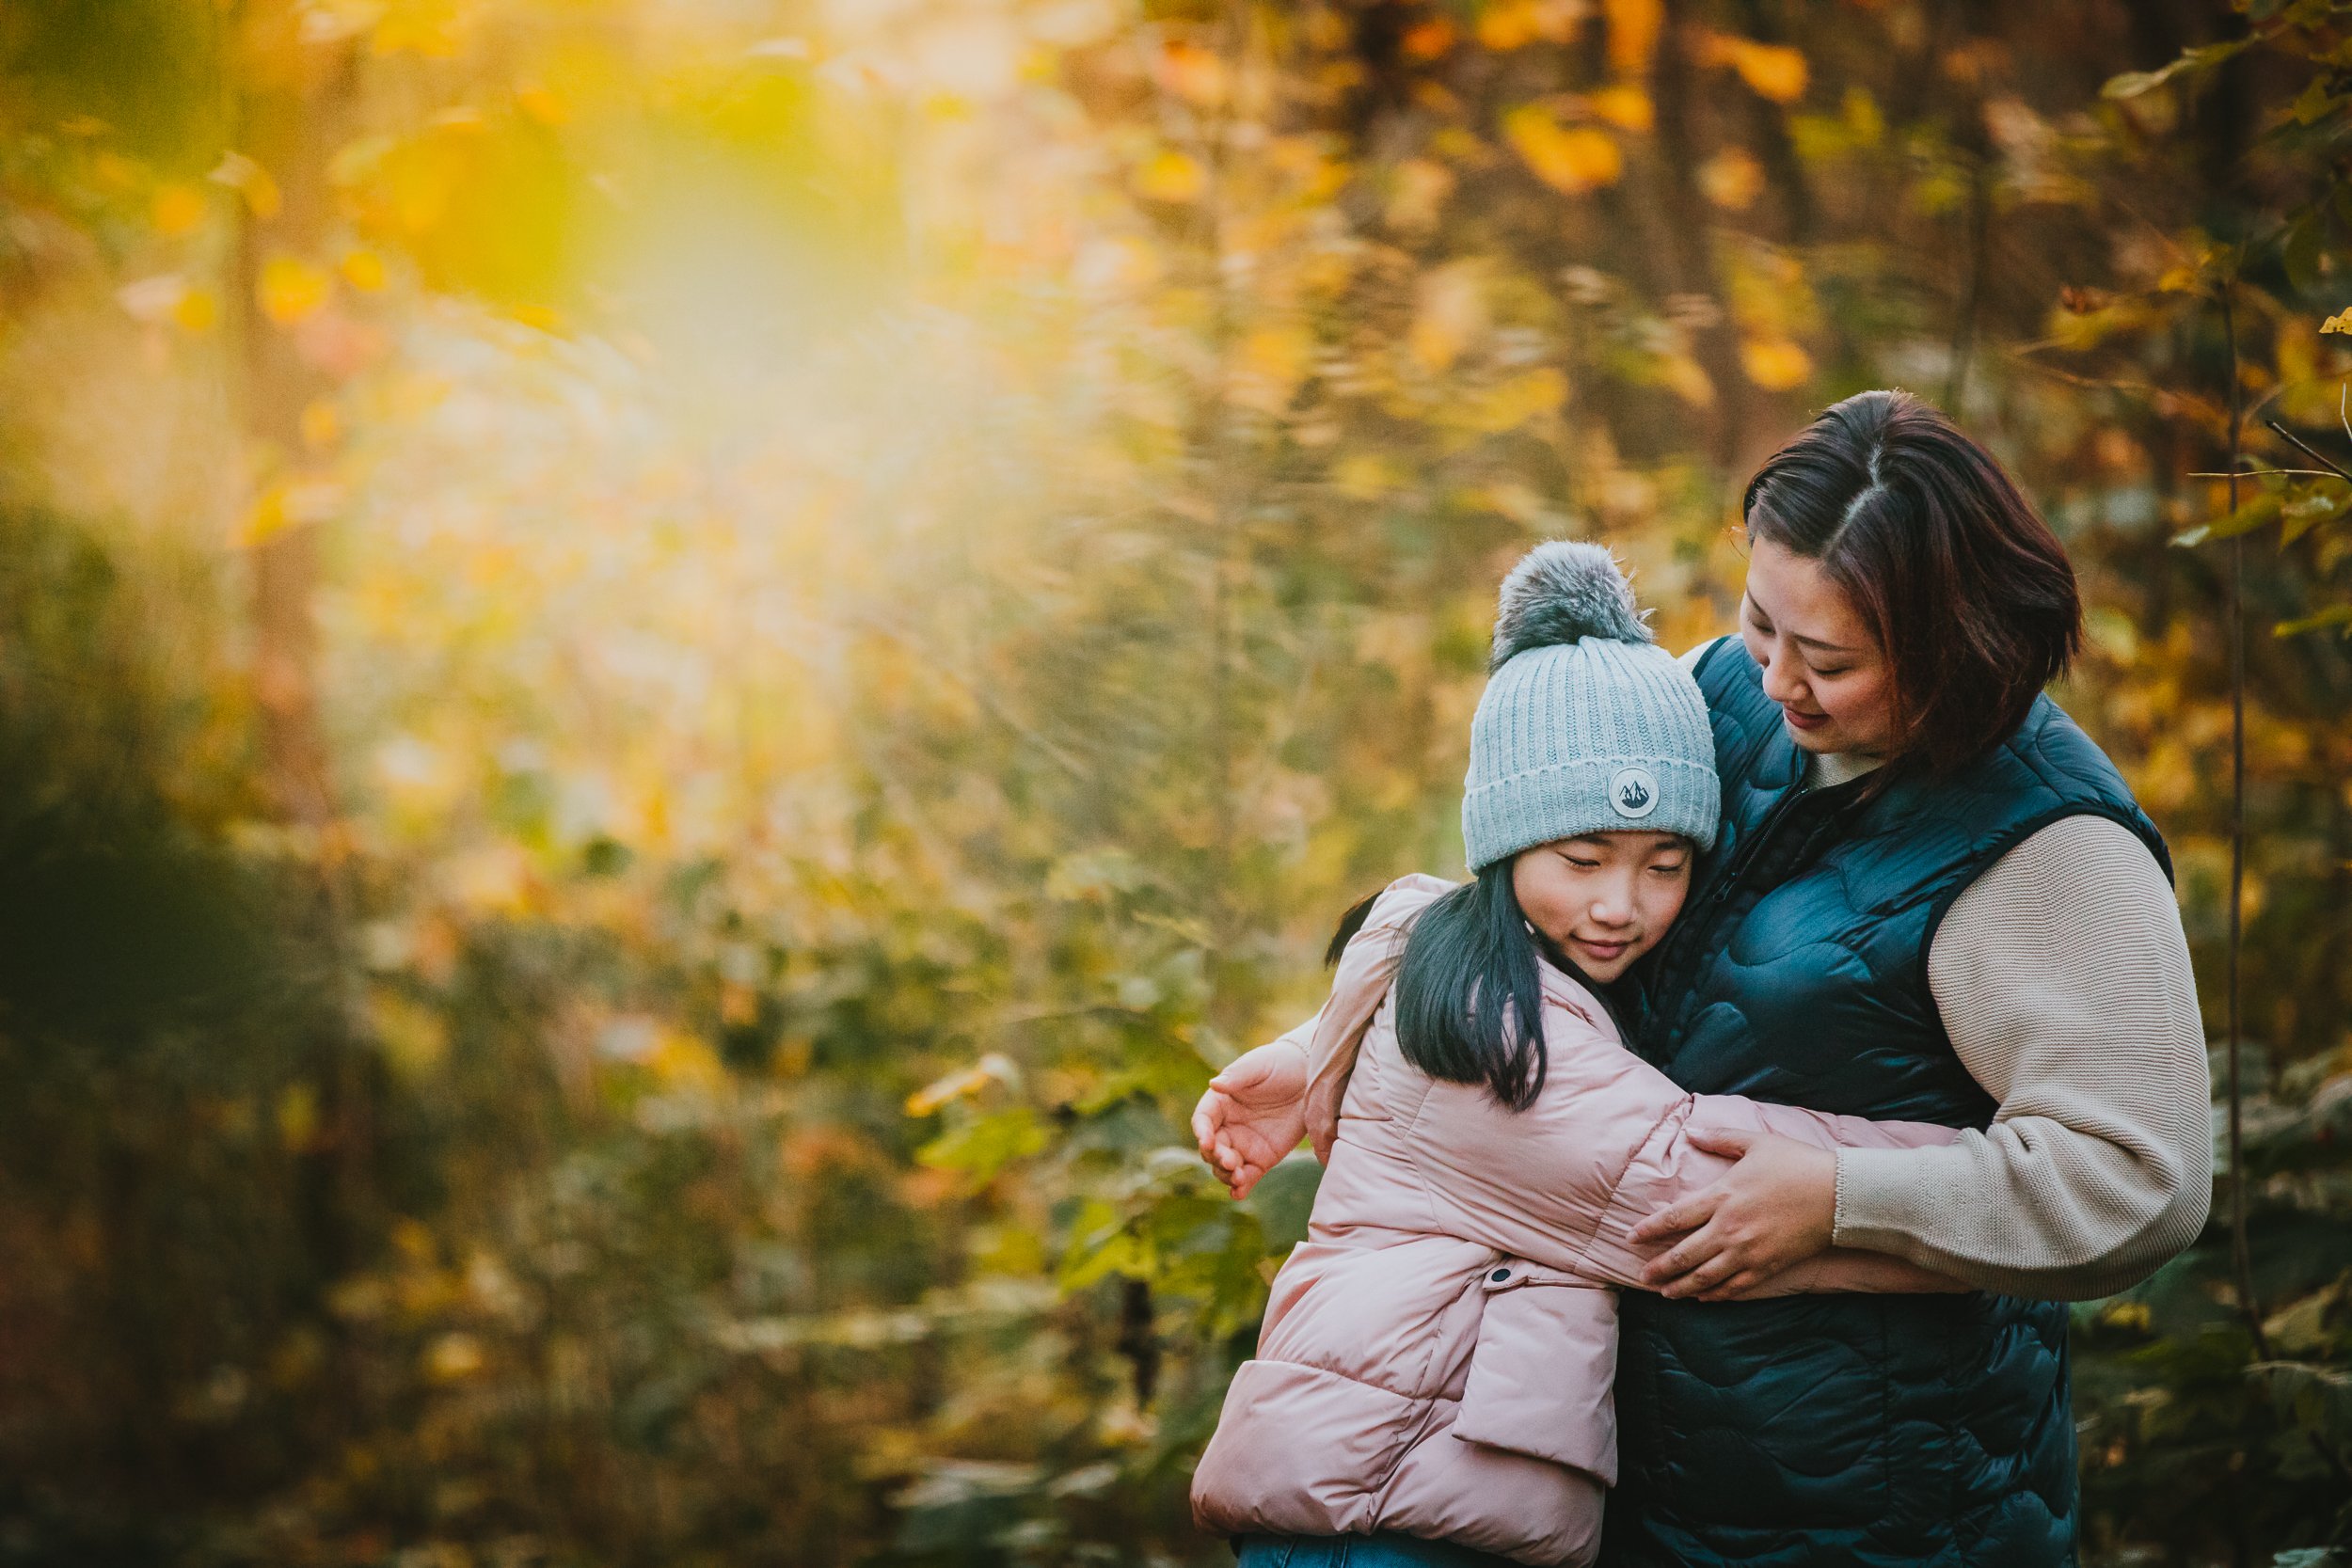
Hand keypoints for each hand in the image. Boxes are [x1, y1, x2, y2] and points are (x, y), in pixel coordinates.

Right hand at [1190, 1040, 1309, 1199]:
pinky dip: (1241, 1187)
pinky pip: (1248, 1177)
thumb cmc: (1279, 1065)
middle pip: (1211, 1149)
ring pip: (1225, 1167)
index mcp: (1220, 1103)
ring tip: (1238, 1177)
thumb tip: (1214, 1084)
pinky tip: (1239, 1192)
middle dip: (1216, 1157)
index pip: (1202, 1121)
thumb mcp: (1258, 1066)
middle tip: (1229, 1161)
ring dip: (1227, 1175)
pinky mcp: (1262, 1159)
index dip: (1202, 1132)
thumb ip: (1237, 1076)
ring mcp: (1244, 1145)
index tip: (1207, 1141)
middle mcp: (1227, 1126)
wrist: (1310, 1078)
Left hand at [1630, 1128, 1838, 1299]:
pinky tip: (1703, 1297)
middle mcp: (1729, 1228)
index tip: (1631, 1238)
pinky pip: (1735, 1287)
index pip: (1674, 1218)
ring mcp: (1748, 1252)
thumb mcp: (1756, 1142)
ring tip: (1665, 1293)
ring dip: (1681, 1287)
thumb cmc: (1797, 1164)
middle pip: (1684, 1255)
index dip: (1649, 1230)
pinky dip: (1715, 1295)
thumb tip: (1691, 1131)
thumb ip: (1720, 1138)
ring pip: (1705, 1277)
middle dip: (1659, 1268)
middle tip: (1641, 1276)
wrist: (1840, 1195)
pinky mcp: (1768, 1267)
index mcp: (1722, 1196)